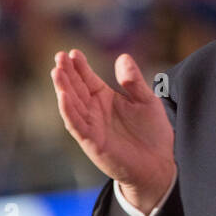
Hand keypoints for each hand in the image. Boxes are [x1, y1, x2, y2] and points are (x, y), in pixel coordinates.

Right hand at [51, 49, 175, 212]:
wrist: (158, 163)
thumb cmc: (151, 132)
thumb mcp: (146, 100)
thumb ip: (133, 81)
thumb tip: (122, 56)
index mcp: (105, 98)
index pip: (87, 79)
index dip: (80, 66)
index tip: (73, 52)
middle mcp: (94, 111)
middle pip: (76, 88)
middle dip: (66, 73)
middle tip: (59, 56)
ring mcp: (91, 126)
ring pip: (72, 105)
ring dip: (63, 89)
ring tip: (56, 72)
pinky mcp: (92, 141)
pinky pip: (77, 125)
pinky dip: (69, 111)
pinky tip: (63, 97)